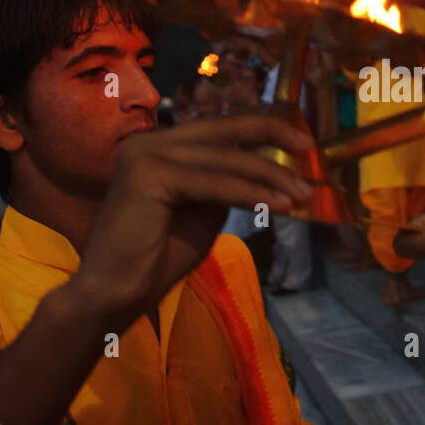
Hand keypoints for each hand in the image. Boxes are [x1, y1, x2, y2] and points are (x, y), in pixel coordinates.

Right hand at [73, 114, 313, 325]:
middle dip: (272, 137)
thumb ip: (223, 185)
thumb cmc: (157, 259)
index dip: (261, 130)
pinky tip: (279, 204)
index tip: (301, 141)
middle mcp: (149, 141)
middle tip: (310, 150)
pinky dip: (250, 193)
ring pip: (224, 160)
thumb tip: (264, 170)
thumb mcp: (202, 212)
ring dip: (270, 175)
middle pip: (224, 130)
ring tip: (302, 193)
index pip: (219, 129)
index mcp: (158, 146)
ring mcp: (145, 154)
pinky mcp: (147, 174)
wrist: (114, 295)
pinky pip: (213, 183)